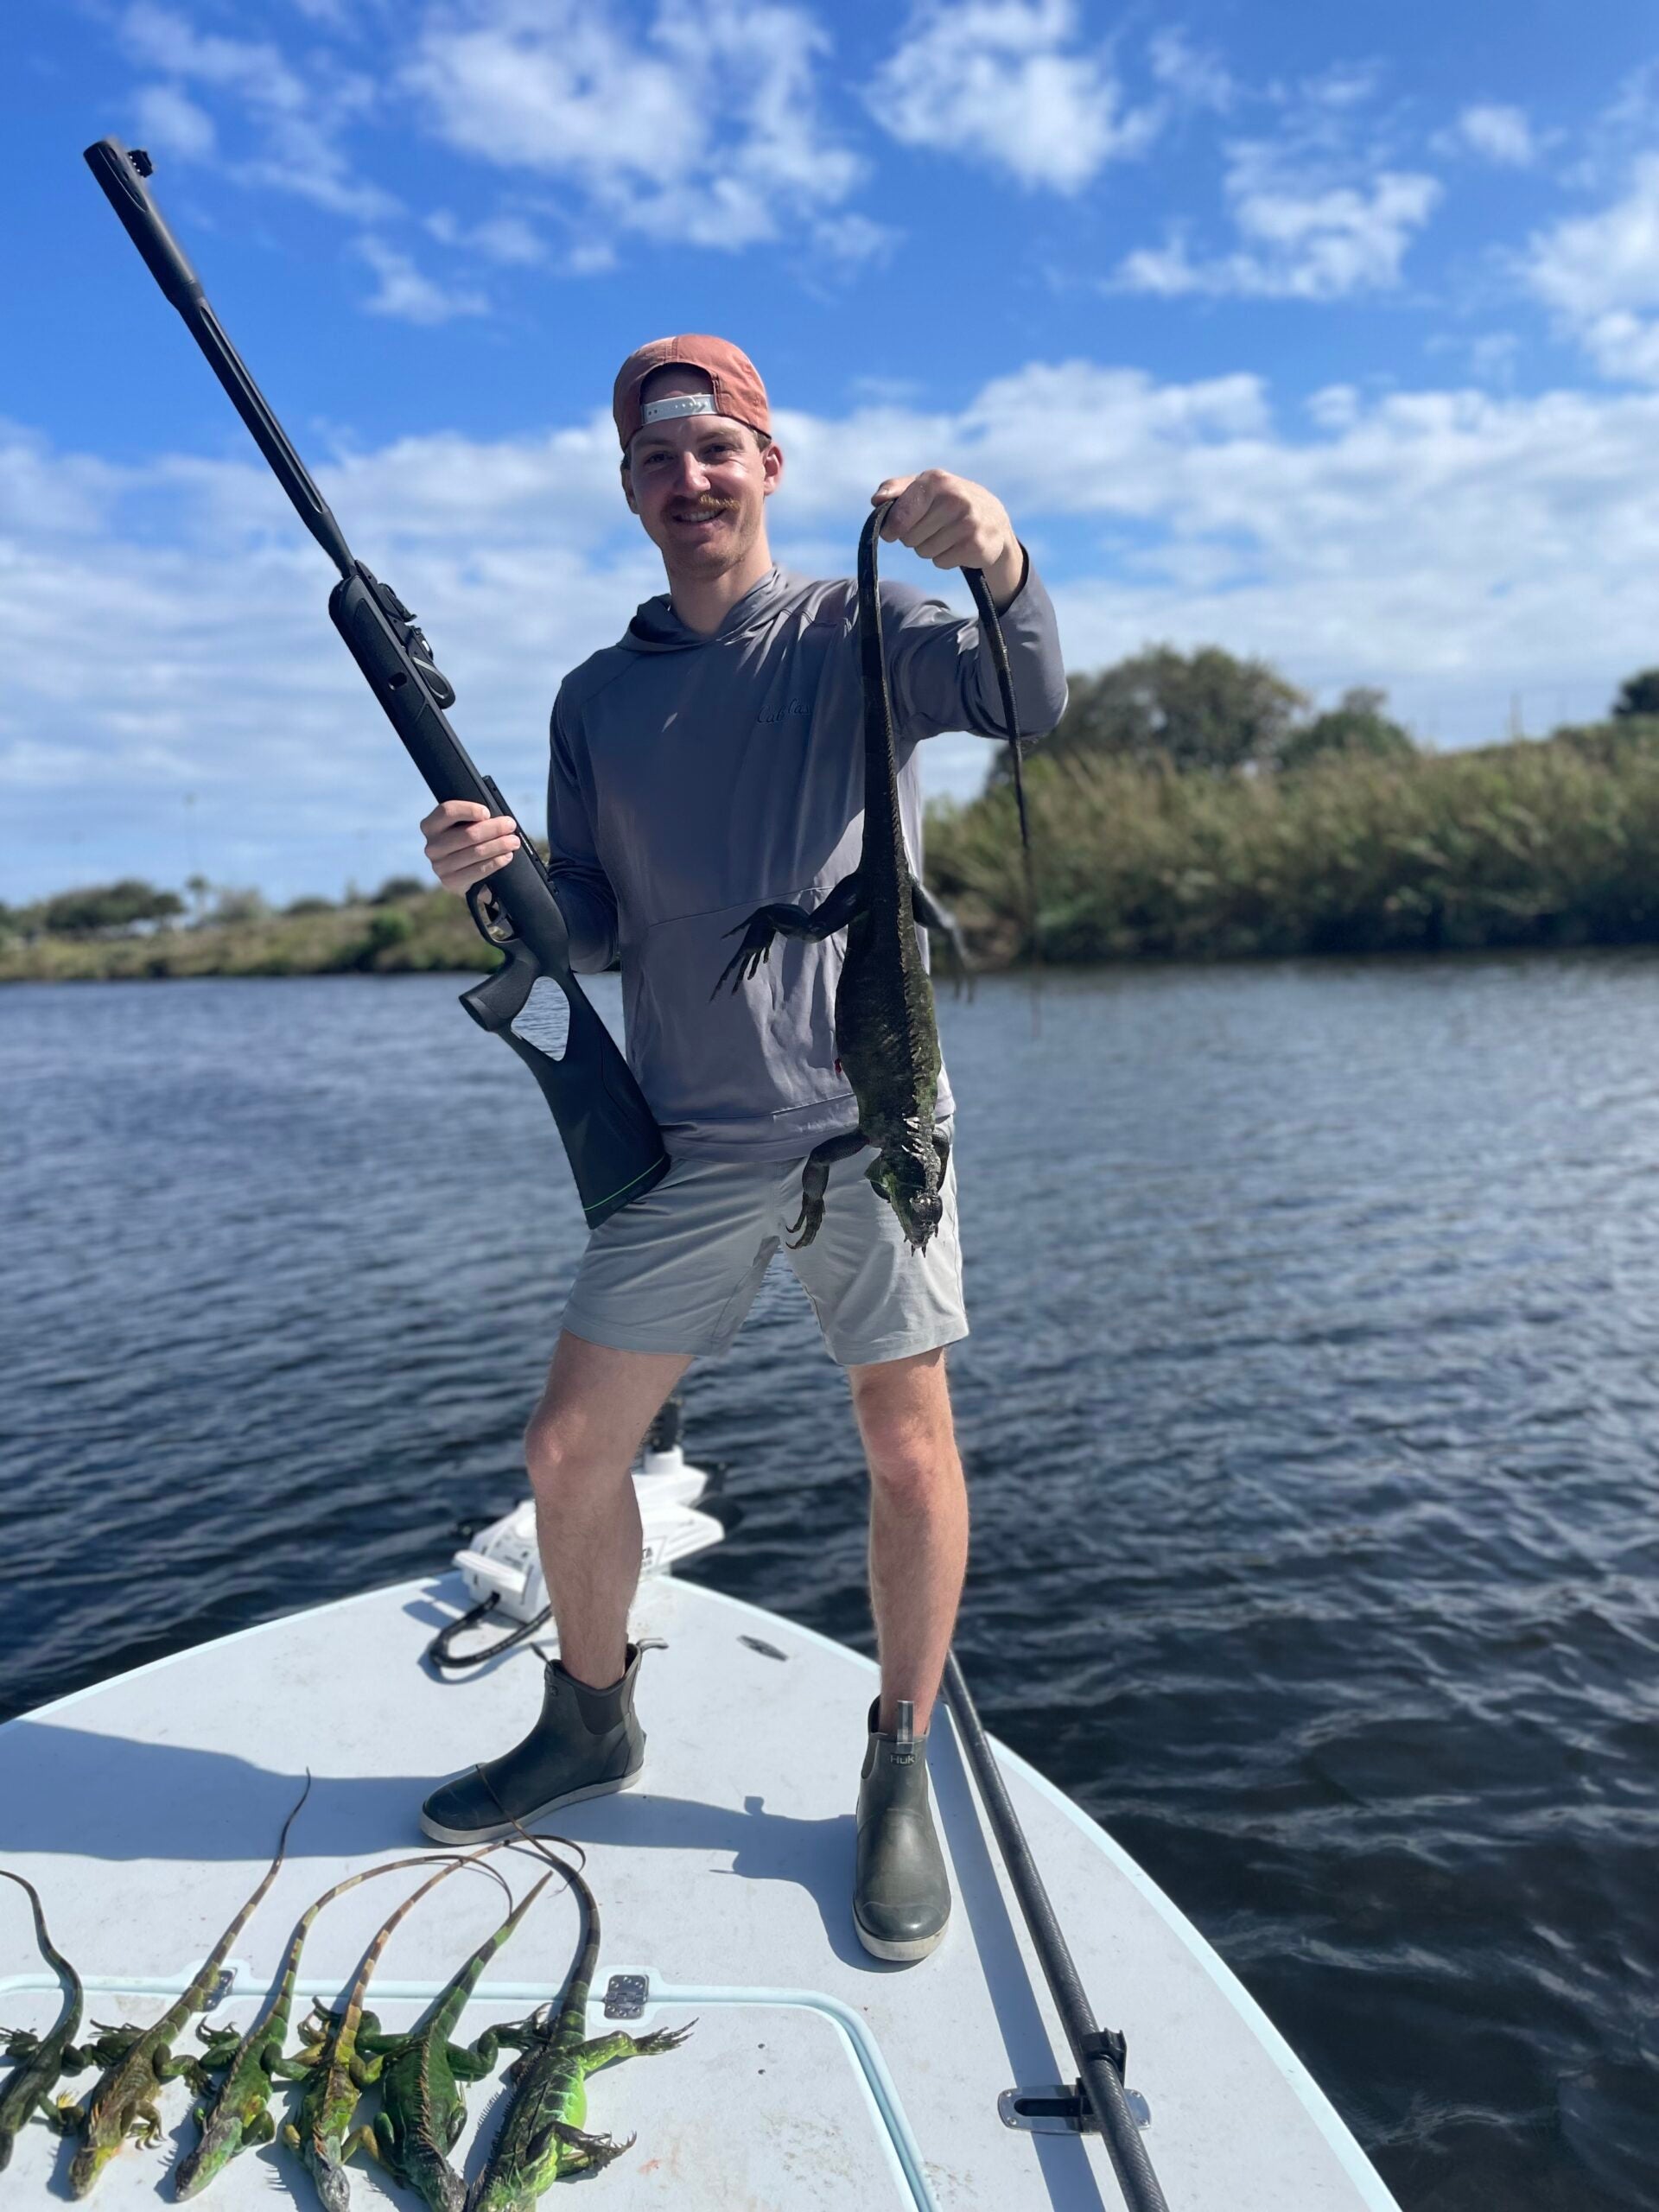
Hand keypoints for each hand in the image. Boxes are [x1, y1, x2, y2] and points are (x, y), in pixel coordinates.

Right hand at [421, 799, 519, 894]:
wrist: (466, 875)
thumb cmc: (469, 843)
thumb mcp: (466, 827)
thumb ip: (475, 820)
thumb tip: (499, 818)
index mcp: (431, 826)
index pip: (447, 811)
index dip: (469, 810)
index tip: (487, 812)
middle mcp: (431, 846)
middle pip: (467, 834)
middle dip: (494, 828)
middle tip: (510, 825)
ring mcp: (439, 866)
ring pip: (475, 852)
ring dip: (499, 845)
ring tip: (514, 842)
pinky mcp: (450, 881)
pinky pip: (477, 870)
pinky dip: (495, 862)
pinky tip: (506, 857)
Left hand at [871, 470, 1022, 604]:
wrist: (993, 519)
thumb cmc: (948, 502)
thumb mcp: (925, 487)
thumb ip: (896, 489)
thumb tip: (876, 500)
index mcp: (936, 481)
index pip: (898, 515)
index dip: (891, 528)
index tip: (891, 532)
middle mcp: (954, 498)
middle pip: (909, 538)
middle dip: (915, 537)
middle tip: (933, 527)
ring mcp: (968, 522)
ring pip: (924, 552)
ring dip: (930, 548)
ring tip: (947, 535)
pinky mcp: (976, 545)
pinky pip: (941, 562)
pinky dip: (945, 558)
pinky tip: (958, 545)